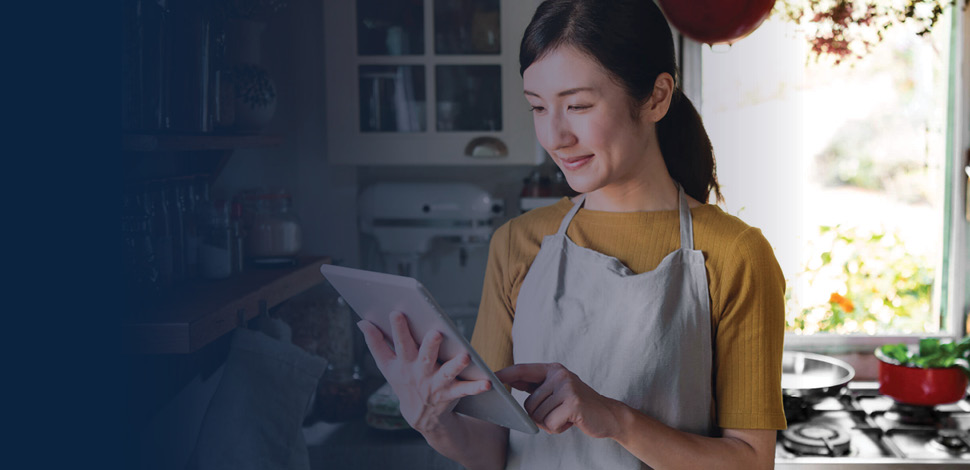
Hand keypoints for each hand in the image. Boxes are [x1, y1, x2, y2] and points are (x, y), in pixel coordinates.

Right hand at [357, 311, 491, 433]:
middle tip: (435, 333)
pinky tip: (487, 383)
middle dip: (429, 346)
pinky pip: (465, 390)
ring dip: (455, 366)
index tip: (397, 312)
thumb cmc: (405, 381)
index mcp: (405, 363)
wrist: (420, 416)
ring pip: (447, 374)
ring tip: (465, 356)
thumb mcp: (388, 366)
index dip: (397, 329)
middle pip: (424, 357)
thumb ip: (376, 343)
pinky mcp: (451, 394)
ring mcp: (436, 385)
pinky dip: (475, 387)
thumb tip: (362, 321)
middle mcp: (420, 373)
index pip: (399, 344)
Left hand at [496, 363, 622, 437]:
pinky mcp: (573, 403)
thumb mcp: (557, 390)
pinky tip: (571, 422)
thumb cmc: (578, 406)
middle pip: (528, 404)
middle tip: (559, 414)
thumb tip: (509, 380)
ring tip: (566, 417)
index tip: (489, 377)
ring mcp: (567, 388)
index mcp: (553, 369)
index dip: (505, 375)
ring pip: (538, 416)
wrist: (609, 416)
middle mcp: (559, 375)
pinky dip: (558, 429)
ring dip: (550, 423)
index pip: (522, 370)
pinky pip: (550, 423)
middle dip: (540, 416)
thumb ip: (536, 385)